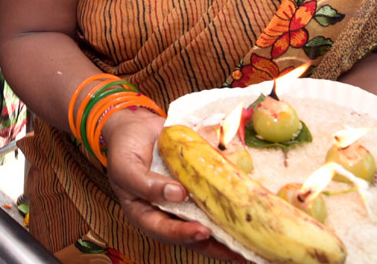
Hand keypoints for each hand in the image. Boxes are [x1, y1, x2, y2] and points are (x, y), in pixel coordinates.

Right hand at [104, 108, 243, 260]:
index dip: (183, 234)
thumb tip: (178, 194)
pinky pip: (214, 199)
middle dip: (217, 246)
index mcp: (145, 213)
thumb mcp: (125, 165)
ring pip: (209, 222)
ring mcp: (185, 201)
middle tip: (239, 252)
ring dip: (230, 233)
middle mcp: (168, 213)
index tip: (202, 231)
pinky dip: (231, 206)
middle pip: (192, 235)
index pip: (164, 231)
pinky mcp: (199, 187)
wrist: (135, 126)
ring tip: (252, 242)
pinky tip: (250, 210)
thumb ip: (145, 183)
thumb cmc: (124, 148)